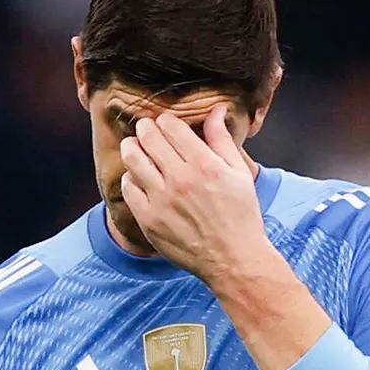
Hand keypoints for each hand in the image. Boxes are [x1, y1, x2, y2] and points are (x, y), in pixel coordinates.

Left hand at [120, 105, 274, 283]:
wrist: (233, 259)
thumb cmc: (241, 215)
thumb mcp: (239, 173)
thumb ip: (222, 139)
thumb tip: (215, 109)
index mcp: (204, 164)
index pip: (170, 125)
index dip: (166, 120)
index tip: (167, 125)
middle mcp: (180, 179)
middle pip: (147, 136)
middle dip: (146, 128)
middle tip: (147, 131)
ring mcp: (162, 200)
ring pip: (132, 158)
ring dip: (132, 148)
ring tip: (136, 148)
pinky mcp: (149, 219)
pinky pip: (128, 187)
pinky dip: (130, 178)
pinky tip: (139, 178)